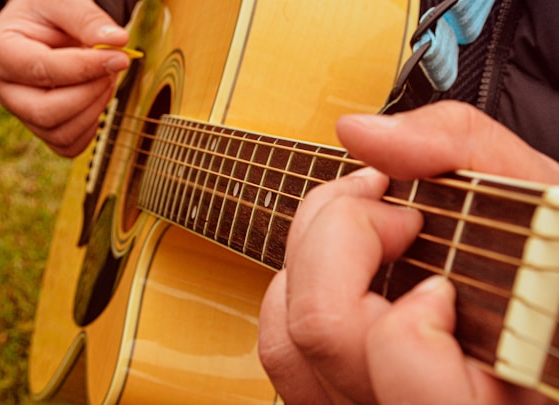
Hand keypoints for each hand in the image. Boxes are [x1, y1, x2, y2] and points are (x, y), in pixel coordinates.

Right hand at [0, 0, 131, 156]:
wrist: (49, 29)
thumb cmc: (50, 14)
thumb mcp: (64, 2)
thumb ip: (88, 19)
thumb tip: (118, 42)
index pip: (42, 70)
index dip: (86, 67)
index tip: (120, 56)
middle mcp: (6, 90)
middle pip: (47, 113)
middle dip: (90, 93)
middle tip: (113, 67)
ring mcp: (23, 115)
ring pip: (62, 134)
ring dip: (96, 108)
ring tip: (105, 77)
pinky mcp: (44, 130)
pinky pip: (70, 145)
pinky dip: (92, 127)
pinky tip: (97, 98)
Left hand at [258, 101, 558, 403]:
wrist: (543, 291)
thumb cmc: (549, 256)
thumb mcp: (533, 192)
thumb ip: (453, 146)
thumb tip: (357, 132)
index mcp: (498, 375)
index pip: (397, 341)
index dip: (383, 255)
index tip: (413, 219)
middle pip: (319, 330)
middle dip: (335, 237)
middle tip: (382, 210)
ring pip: (285, 344)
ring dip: (308, 263)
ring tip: (360, 237)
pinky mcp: (337, 396)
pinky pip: (283, 353)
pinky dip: (293, 294)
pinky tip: (339, 269)